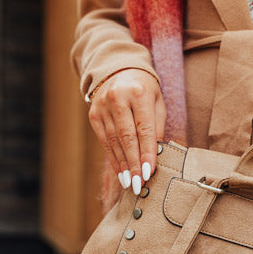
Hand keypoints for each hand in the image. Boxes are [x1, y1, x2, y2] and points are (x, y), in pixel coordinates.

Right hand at [88, 68, 165, 193]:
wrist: (118, 69)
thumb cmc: (144, 89)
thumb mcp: (157, 102)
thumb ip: (158, 127)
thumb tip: (155, 155)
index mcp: (138, 92)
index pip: (144, 129)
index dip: (146, 152)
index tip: (148, 172)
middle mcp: (117, 98)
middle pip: (127, 137)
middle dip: (133, 164)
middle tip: (138, 184)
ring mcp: (103, 106)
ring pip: (114, 141)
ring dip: (123, 165)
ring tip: (130, 183)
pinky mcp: (94, 114)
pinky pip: (105, 141)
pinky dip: (113, 158)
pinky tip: (120, 172)